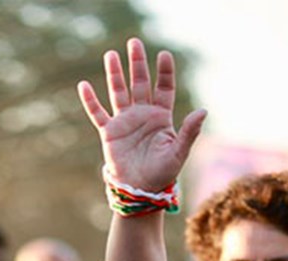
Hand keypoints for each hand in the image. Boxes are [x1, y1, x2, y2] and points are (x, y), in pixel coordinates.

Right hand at [77, 37, 204, 191]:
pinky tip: (84, 85)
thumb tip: (203, 110)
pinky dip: (90, 100)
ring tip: (110, 55)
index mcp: (161, 117)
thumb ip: (190, 131)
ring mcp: (125, 122)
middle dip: (137, 63)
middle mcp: (142, 115)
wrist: (140, 190)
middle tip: (133, 43)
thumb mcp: (179, 152)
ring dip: (115, 74)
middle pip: (139, 83)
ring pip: (118, 92)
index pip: (163, 88)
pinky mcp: (109, 133)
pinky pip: (98, 113)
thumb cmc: (162, 174)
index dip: (164, 72)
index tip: (163, 56)